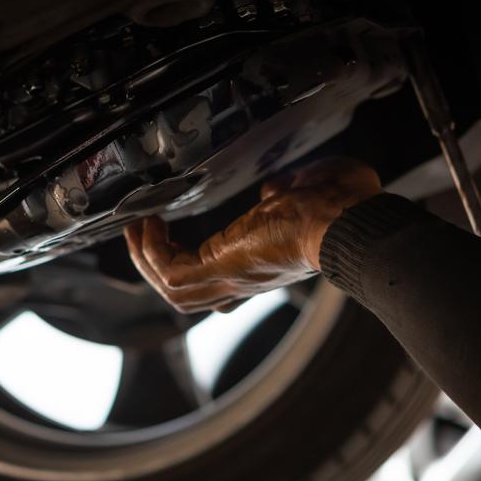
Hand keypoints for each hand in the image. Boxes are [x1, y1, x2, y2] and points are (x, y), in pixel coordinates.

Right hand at [124, 158, 381, 312]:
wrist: (344, 220)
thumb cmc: (341, 205)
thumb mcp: (305, 193)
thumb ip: (285, 191)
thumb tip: (276, 186)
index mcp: (263, 265)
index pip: (221, 290)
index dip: (193, 271)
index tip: (174, 242)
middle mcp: (244, 280)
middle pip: (185, 295)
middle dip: (155, 266)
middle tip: (142, 236)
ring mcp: (230, 278)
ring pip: (171, 288)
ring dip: (146, 259)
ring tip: (136, 230)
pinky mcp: (219, 267)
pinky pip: (170, 271)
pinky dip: (152, 250)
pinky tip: (149, 224)